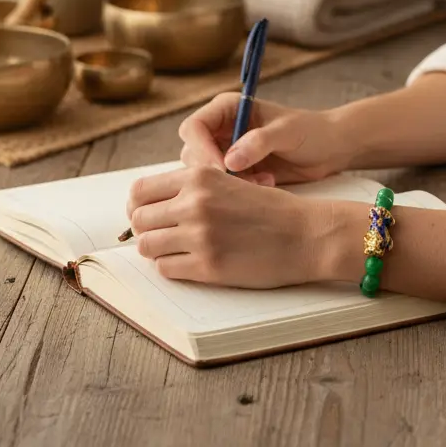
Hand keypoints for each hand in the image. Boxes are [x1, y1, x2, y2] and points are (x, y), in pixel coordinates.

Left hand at [125, 163, 334, 285]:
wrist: (306, 234)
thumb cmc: (271, 209)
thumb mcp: (231, 182)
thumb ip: (194, 188)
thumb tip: (152, 205)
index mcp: (200, 177)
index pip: (140, 190)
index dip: (139, 205)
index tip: (147, 215)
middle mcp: (195, 202)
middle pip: (138, 219)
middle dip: (147, 229)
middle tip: (164, 236)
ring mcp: (200, 235)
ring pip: (146, 246)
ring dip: (157, 250)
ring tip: (178, 250)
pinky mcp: (208, 266)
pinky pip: (166, 269)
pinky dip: (173, 267)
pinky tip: (193, 262)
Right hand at [177, 93, 351, 185]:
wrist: (330, 149)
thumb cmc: (311, 131)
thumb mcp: (287, 132)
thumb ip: (259, 142)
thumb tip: (229, 161)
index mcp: (227, 109)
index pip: (194, 127)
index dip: (201, 149)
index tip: (222, 168)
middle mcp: (222, 129)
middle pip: (193, 154)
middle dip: (215, 172)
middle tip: (244, 180)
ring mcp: (227, 152)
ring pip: (205, 175)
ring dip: (230, 183)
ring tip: (262, 181)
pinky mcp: (237, 172)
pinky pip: (223, 187)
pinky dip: (240, 190)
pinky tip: (267, 185)